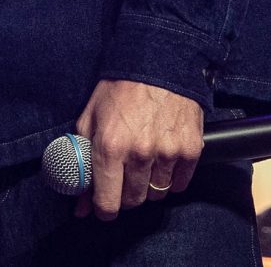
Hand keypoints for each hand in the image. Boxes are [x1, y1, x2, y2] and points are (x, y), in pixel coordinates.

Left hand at [73, 79, 203, 220]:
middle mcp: (139, 153)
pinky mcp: (190, 151)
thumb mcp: (90, 116)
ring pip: (157, 195)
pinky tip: (162, 159)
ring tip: (142, 160)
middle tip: (122, 175)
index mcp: (109, 146)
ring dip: (148, 185)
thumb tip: (80, 203)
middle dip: (124, 194)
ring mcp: (167, 153)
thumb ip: (82, 159)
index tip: (102, 206)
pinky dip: (170, 178)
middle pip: (133, 200)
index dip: (103, 209)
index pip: (107, 201)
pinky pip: (179, 184)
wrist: (158, 62)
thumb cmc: (118, 89)